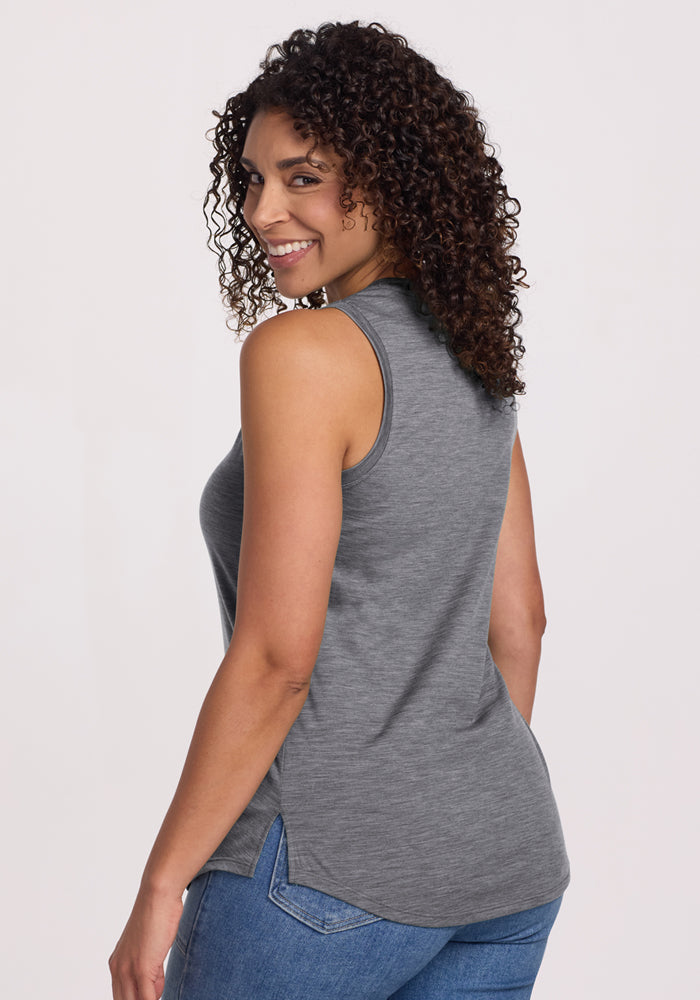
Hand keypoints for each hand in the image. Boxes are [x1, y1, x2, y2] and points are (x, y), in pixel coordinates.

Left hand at [109, 885, 183, 999]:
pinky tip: (162, 998)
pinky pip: (147, 999)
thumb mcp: (152, 950)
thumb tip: (155, 994)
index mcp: (117, 964)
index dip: (136, 999)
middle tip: (154, 998)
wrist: (157, 895)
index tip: (148, 997)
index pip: (122, 997)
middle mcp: (118, 969)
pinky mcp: (141, 968)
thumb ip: (152, 973)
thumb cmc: (158, 916)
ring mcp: (128, 969)